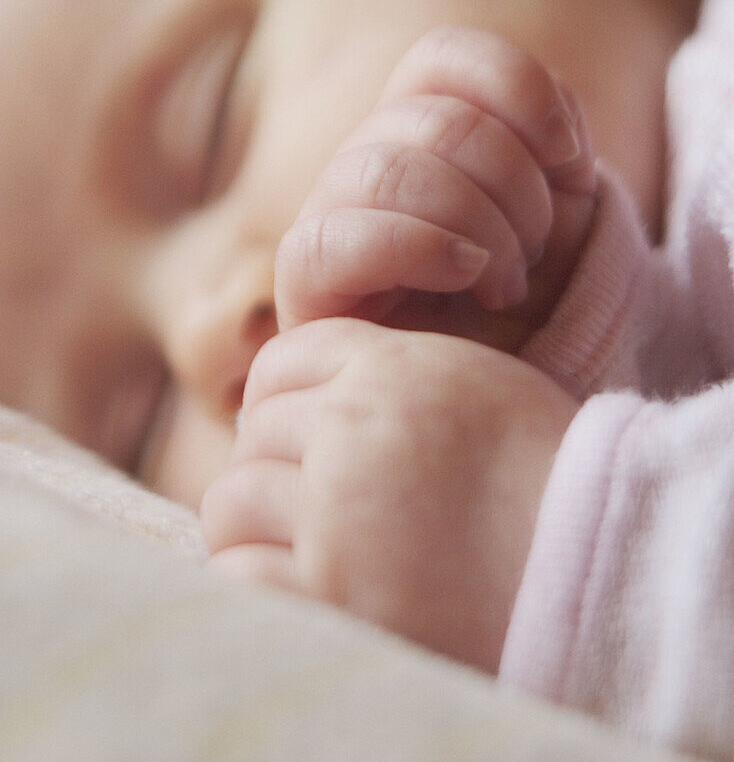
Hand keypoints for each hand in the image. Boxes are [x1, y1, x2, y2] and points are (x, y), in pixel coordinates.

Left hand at [200, 319, 576, 672]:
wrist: (605, 563)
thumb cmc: (551, 471)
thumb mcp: (478, 382)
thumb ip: (394, 373)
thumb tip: (316, 390)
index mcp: (391, 370)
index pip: (282, 359)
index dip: (278, 393)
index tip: (291, 427)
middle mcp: (351, 431)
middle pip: (256, 428)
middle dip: (273, 456)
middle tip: (302, 492)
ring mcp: (334, 515)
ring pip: (231, 497)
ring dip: (253, 515)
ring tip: (292, 537)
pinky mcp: (331, 596)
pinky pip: (239, 571)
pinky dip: (250, 571)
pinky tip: (289, 578)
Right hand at [275, 27, 596, 351]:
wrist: (492, 408)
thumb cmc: (527, 315)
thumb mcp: (565, 221)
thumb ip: (556, 151)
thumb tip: (551, 124)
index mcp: (422, 136)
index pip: (440, 57)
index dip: (514, 83)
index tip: (570, 153)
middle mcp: (367, 166)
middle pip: (428, 116)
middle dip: (510, 181)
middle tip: (536, 247)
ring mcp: (328, 221)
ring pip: (383, 168)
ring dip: (471, 219)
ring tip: (505, 279)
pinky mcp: (305, 288)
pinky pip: (331, 238)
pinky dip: (415, 245)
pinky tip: (463, 274)